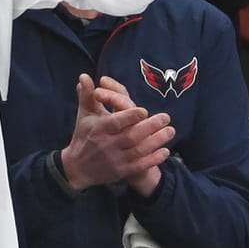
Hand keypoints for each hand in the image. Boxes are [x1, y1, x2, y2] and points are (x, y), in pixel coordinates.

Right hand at [87, 76, 168, 197]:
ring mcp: (115, 160)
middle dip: (150, 127)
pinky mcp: (121, 172)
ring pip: (139, 151)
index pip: (115, 122)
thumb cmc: (84, 136)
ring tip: (170, 131)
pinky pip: (140, 166)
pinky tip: (165, 151)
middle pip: (131, 136)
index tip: (144, 110)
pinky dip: (153, 159)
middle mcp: (107, 145)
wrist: (78, 168)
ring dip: (156, 141)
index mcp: (98, 129)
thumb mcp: (84, 115)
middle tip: (166, 117)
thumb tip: (84, 76)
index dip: (129, 116)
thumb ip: (87, 95)